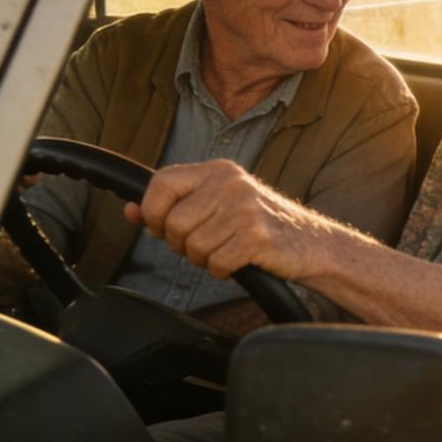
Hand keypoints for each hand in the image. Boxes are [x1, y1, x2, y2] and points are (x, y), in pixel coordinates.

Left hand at [126, 160, 319, 281]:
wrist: (311, 244)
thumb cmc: (259, 225)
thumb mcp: (217, 204)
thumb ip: (174, 206)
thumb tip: (129, 211)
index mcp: (218, 170)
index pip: (162, 183)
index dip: (152, 212)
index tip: (162, 228)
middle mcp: (231, 183)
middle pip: (174, 222)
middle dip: (180, 245)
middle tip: (201, 247)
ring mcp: (245, 209)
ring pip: (194, 246)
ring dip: (203, 260)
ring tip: (223, 252)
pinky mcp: (257, 236)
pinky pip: (216, 263)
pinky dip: (221, 270)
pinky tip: (237, 262)